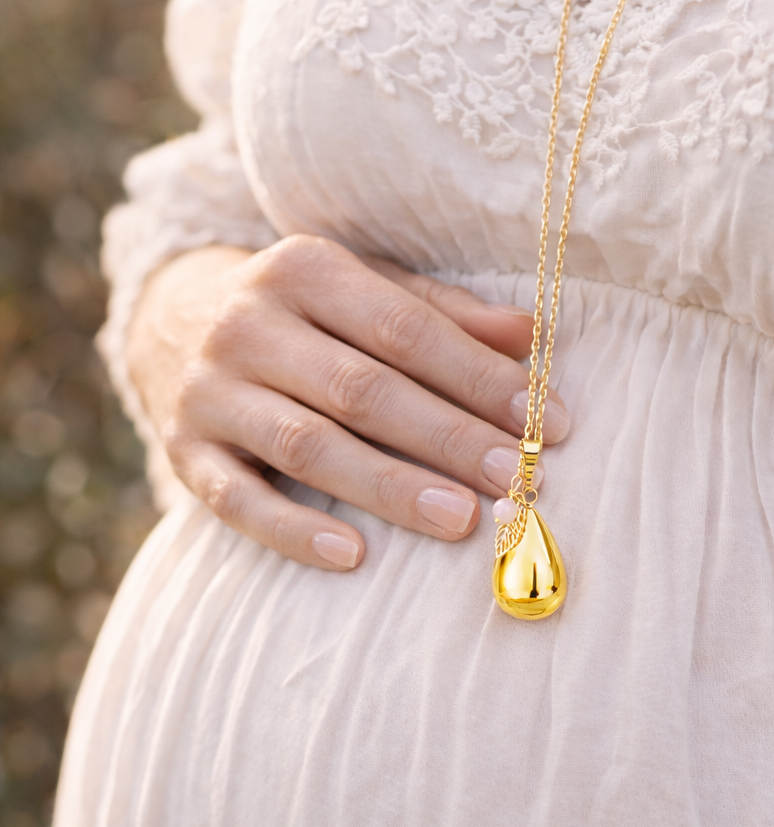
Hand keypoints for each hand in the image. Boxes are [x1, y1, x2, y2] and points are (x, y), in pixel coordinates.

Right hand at [126, 236, 569, 569]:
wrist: (174, 325)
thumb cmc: (303, 317)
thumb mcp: (366, 291)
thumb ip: (444, 313)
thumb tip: (533, 338)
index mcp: (304, 270)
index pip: (406, 328)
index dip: (479, 378)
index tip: (546, 423)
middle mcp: (249, 324)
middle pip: (362, 389)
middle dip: (447, 437)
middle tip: (514, 478)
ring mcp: (210, 391)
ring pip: (307, 445)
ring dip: (388, 486)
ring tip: (460, 519)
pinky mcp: (184, 451)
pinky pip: (237, 501)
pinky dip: (293, 532)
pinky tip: (352, 556)